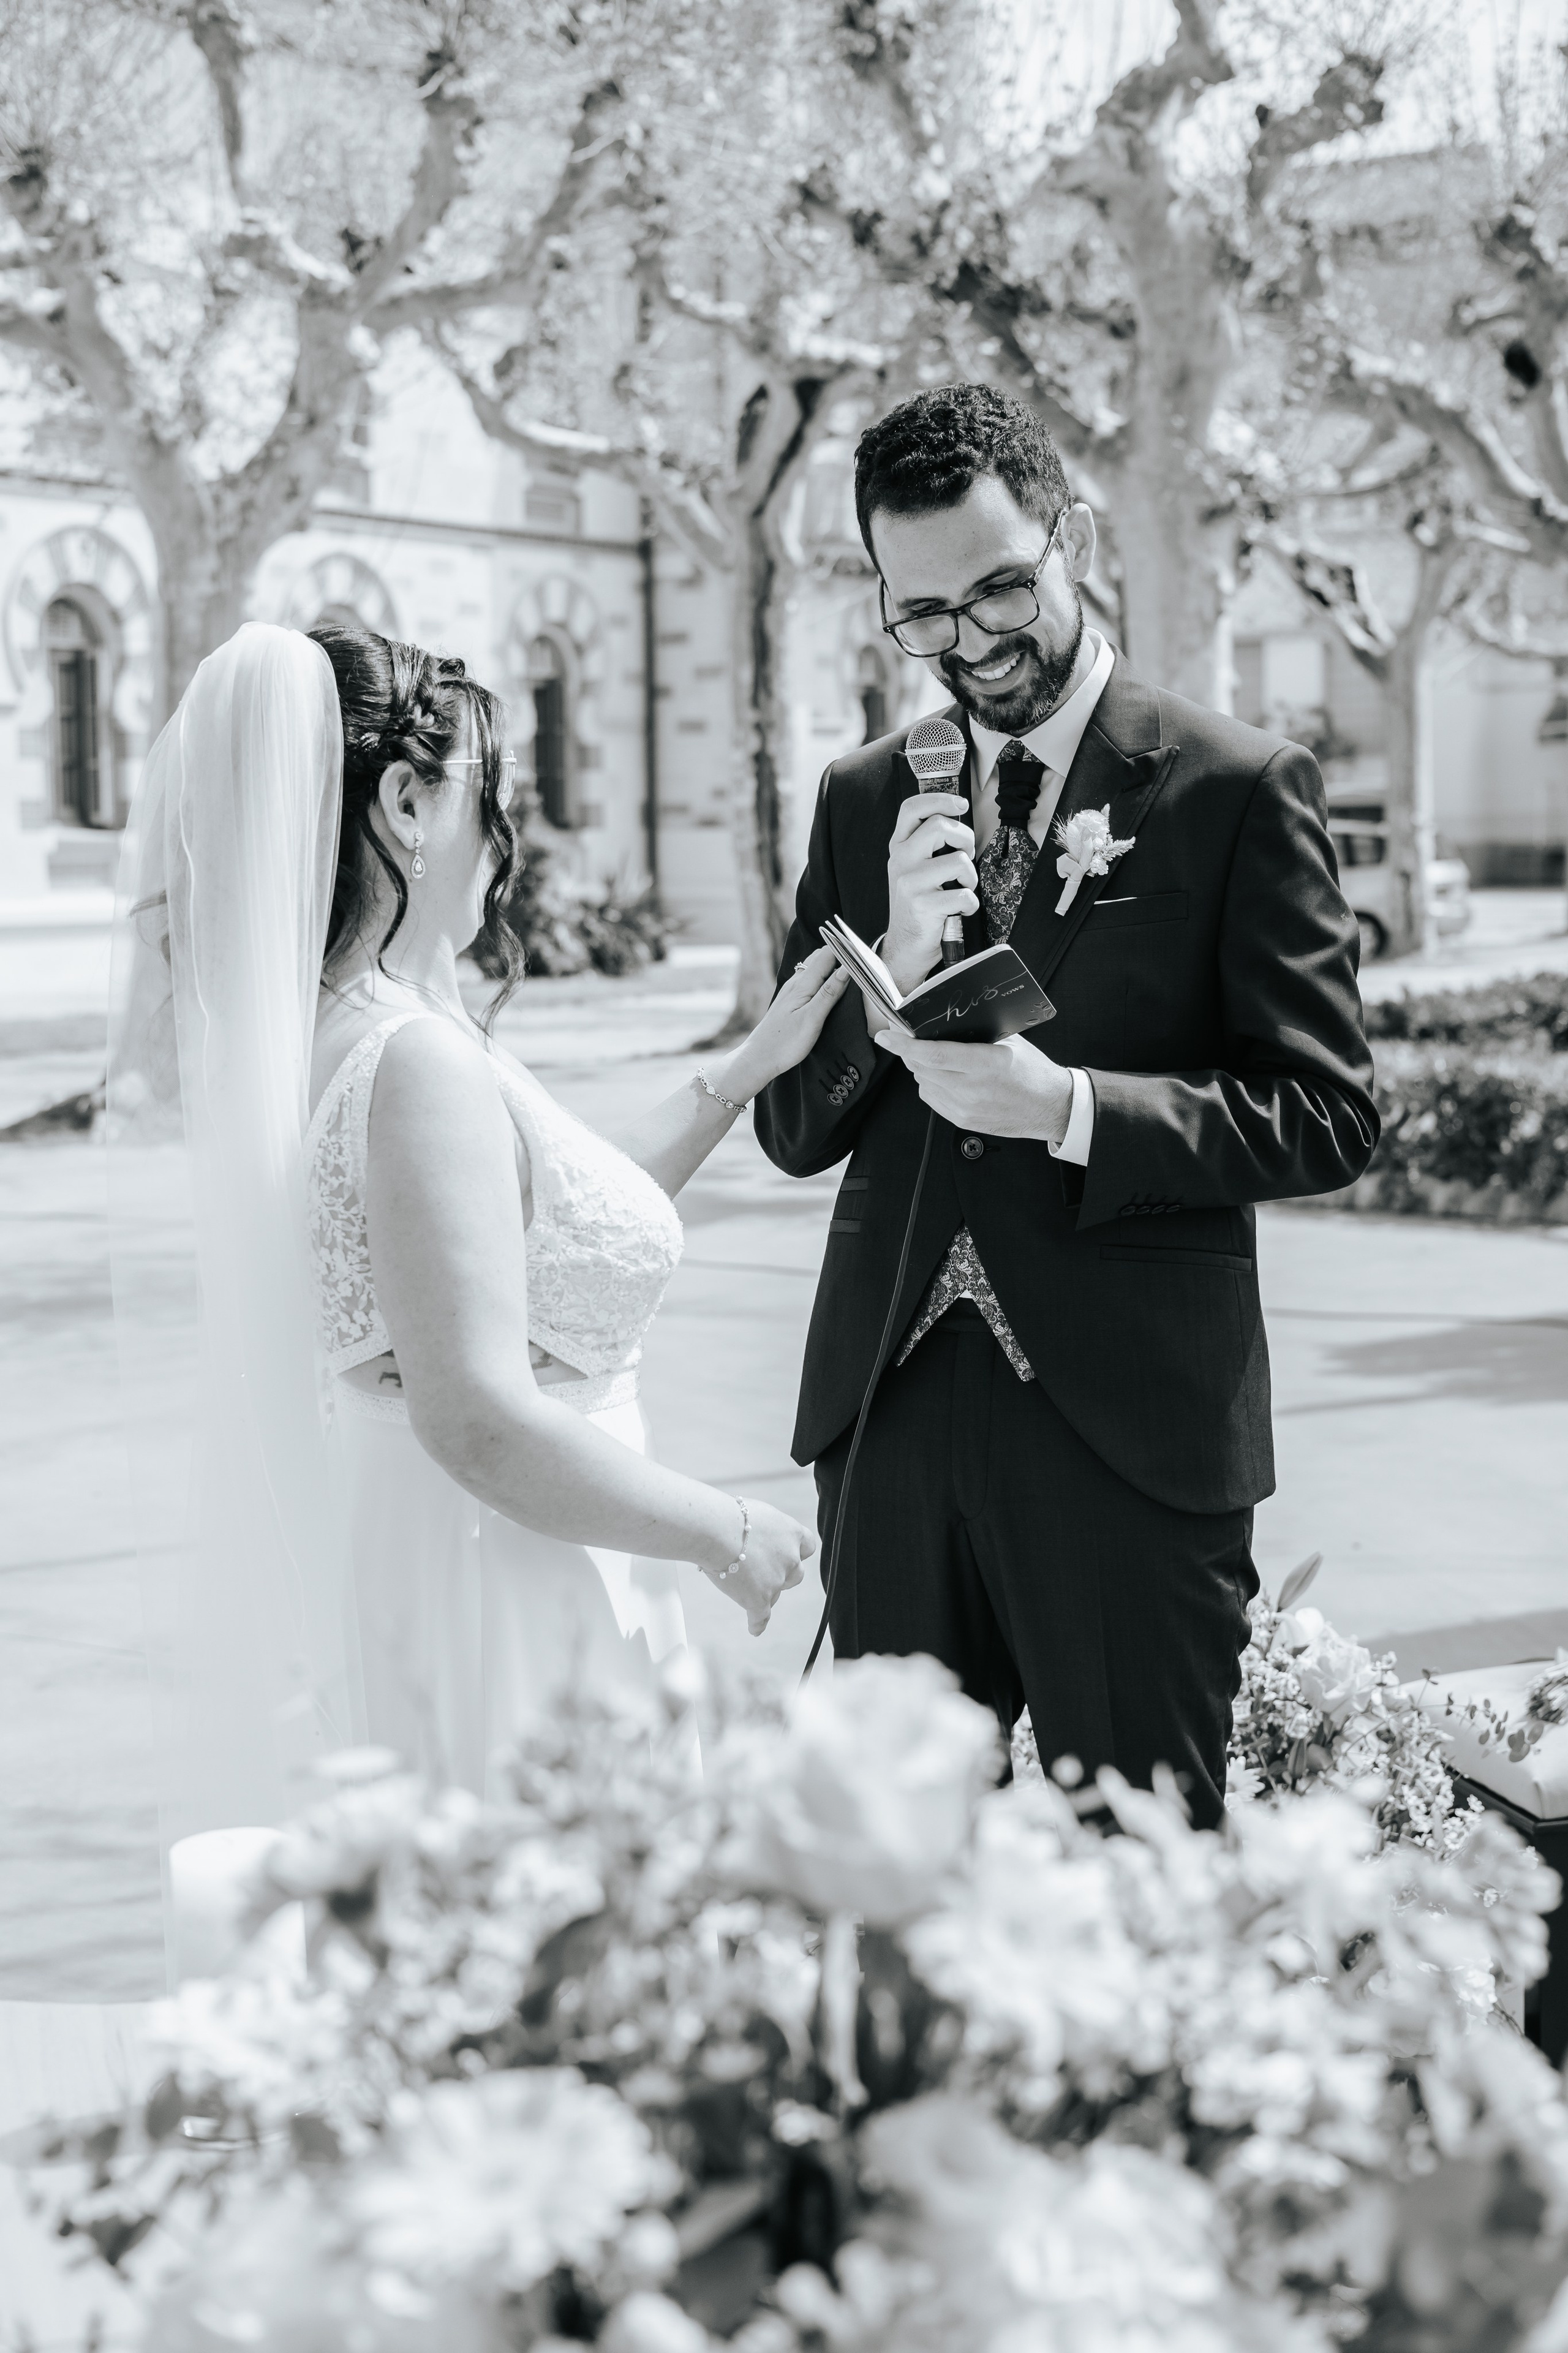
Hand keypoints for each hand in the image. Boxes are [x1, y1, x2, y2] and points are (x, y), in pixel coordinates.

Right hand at [705, 1497, 814, 1636]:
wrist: (714, 1530)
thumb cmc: (728, 1516)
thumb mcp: (754, 1514)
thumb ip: (763, 1531)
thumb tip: (753, 1537)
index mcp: (790, 1533)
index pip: (807, 1546)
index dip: (796, 1552)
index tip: (788, 1554)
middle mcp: (789, 1558)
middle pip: (795, 1574)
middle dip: (782, 1575)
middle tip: (761, 1570)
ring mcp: (776, 1581)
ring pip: (775, 1594)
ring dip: (764, 1591)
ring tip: (742, 1584)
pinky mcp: (759, 1599)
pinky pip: (761, 1616)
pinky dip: (757, 1623)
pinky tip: (754, 1628)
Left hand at [720, 947, 850, 1099]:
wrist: (759, 1059)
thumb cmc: (785, 1043)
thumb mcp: (812, 1018)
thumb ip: (830, 992)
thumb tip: (847, 968)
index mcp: (802, 984)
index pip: (827, 953)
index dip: (845, 951)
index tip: (864, 956)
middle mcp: (796, 982)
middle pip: (821, 957)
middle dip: (841, 956)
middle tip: (862, 967)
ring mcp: (792, 991)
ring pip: (815, 969)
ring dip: (832, 968)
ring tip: (851, 977)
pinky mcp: (791, 1001)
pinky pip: (810, 982)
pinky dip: (824, 980)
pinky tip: (831, 991)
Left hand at [874, 1029, 1073, 1145]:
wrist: (1050, 1107)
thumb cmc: (1032, 1071)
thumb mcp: (1008, 1043)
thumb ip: (975, 1035)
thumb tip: (941, 1023)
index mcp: (985, 1064)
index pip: (933, 1055)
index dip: (904, 1045)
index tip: (886, 1036)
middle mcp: (973, 1089)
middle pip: (922, 1069)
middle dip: (910, 1052)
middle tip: (907, 1040)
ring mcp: (966, 1108)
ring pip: (923, 1083)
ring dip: (921, 1069)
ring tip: (938, 1059)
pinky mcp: (963, 1121)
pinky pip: (932, 1099)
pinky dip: (931, 1085)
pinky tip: (946, 1078)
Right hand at [882, 792, 977, 996]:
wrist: (905, 946)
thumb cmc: (918, 904)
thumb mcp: (914, 867)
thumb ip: (927, 843)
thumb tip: (957, 818)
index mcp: (899, 847)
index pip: (912, 808)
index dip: (940, 799)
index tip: (961, 804)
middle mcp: (900, 860)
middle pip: (940, 826)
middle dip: (965, 839)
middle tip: (965, 857)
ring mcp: (909, 882)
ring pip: (959, 860)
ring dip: (971, 876)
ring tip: (961, 888)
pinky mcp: (922, 905)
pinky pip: (964, 894)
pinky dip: (969, 904)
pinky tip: (958, 910)